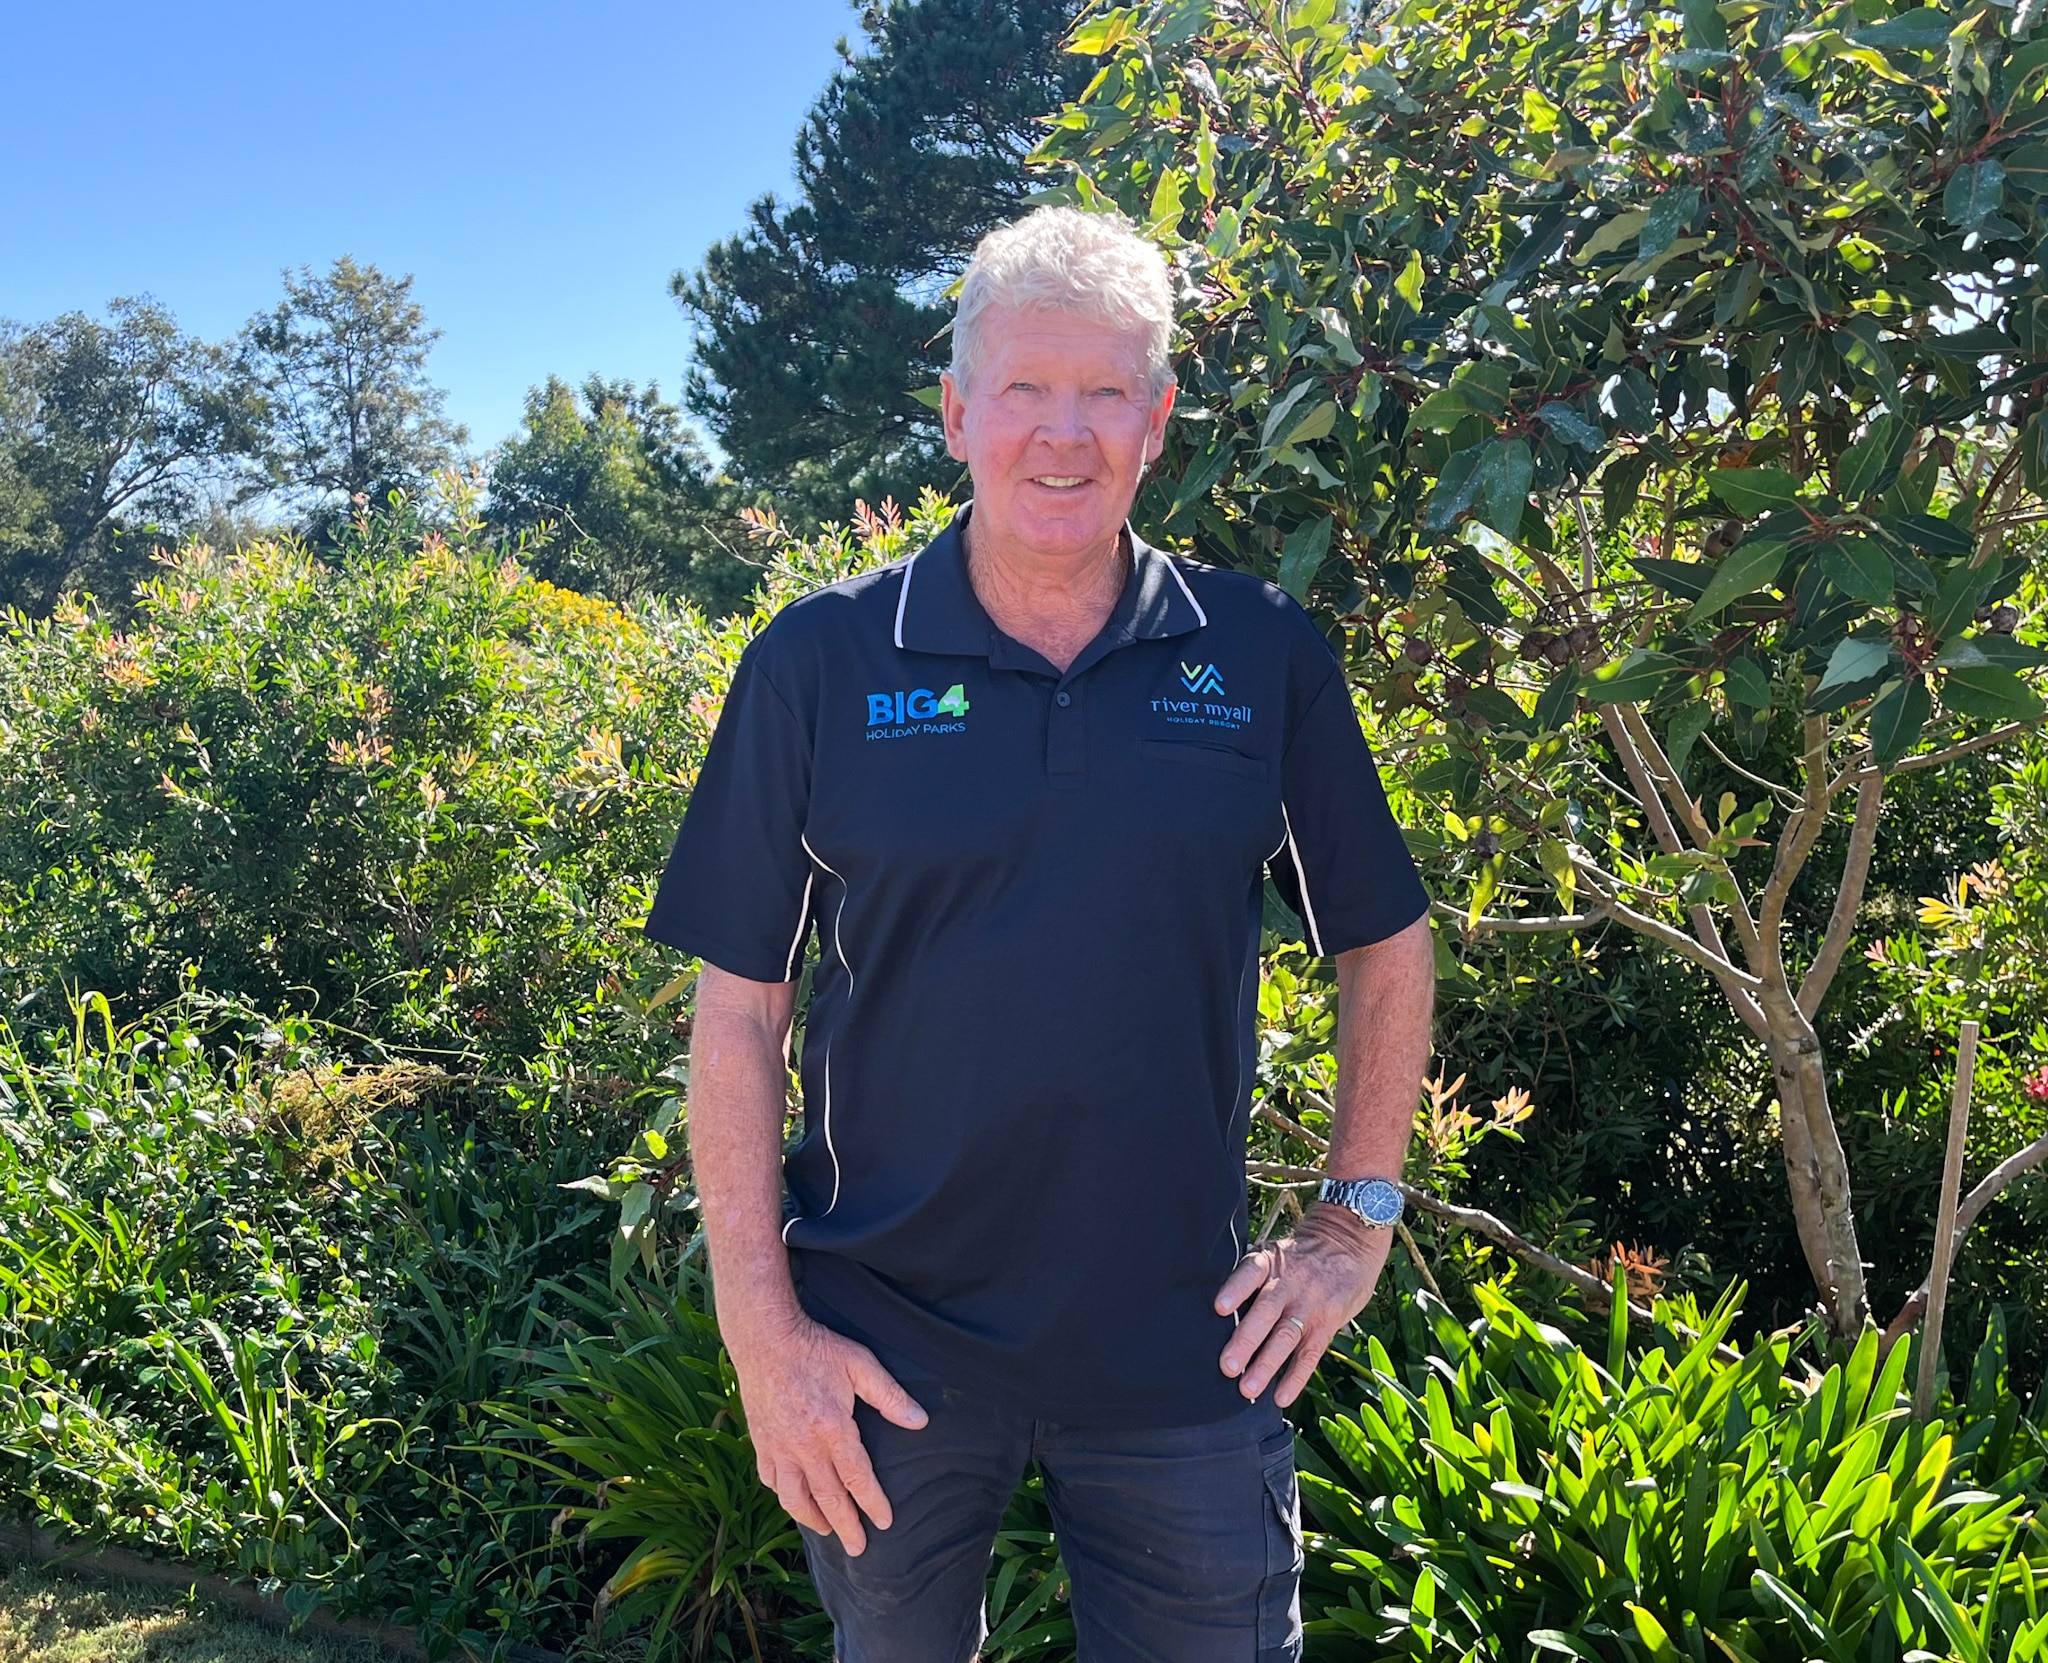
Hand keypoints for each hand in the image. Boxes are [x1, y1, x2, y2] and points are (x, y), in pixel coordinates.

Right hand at [726, 1312, 926, 1554]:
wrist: (765, 1338)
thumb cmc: (817, 1348)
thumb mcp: (860, 1364)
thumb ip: (889, 1396)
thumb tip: (919, 1421)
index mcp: (832, 1429)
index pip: (857, 1478)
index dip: (872, 1503)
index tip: (885, 1522)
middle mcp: (804, 1446)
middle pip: (828, 1498)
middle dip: (845, 1527)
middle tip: (858, 1549)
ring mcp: (778, 1447)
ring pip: (794, 1497)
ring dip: (812, 1518)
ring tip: (826, 1531)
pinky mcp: (760, 1441)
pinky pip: (770, 1479)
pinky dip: (783, 1494)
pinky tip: (792, 1498)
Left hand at [1215, 1202, 1393, 1406]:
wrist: (1348, 1244)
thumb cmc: (1299, 1255)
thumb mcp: (1275, 1252)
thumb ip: (1250, 1276)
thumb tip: (1213, 1306)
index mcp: (1270, 1262)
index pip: (1251, 1274)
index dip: (1235, 1290)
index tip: (1219, 1308)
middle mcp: (1288, 1284)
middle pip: (1266, 1311)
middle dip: (1246, 1340)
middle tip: (1227, 1366)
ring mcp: (1309, 1305)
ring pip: (1286, 1336)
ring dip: (1266, 1364)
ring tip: (1247, 1389)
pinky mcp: (1327, 1324)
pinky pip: (1310, 1354)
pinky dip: (1295, 1378)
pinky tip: (1280, 1398)